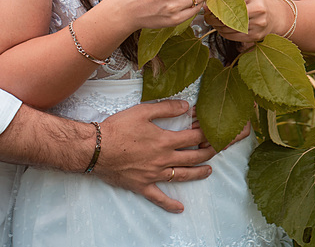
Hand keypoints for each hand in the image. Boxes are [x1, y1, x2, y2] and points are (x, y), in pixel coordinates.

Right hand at [95, 99, 215, 212]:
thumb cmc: (118, 128)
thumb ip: (166, 108)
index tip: (211, 129)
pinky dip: (170, 204)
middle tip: (217, 149)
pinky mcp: (143, 185)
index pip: (193, 138)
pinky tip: (180, 208)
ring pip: (182, 176)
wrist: (96, 149)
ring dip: (198, 173)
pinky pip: (159, 197)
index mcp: (165, 141)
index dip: (204, 132)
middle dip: (208, 153)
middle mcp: (163, 160)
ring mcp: (154, 175)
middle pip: (193, 158)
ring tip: (209, 170)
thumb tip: (186, 106)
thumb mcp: (143, 111)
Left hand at [206, 0, 277, 43]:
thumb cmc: (254, 3)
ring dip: (217, 26)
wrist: (272, 16)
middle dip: (214, 18)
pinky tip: (222, 29)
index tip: (208, 5)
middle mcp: (258, 9)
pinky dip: (224, 33)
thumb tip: (206, 5)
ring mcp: (258, 24)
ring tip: (213, 22)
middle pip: (229, 16)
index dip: (216, 4)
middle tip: (208, 16)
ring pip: (229, 28)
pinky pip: (233, 36)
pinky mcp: (255, 36)